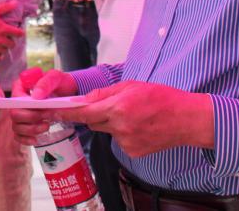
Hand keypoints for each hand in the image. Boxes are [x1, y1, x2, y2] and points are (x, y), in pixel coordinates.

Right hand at [0, 1, 24, 60]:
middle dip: (11, 41)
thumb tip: (16, 2)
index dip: (20, 32)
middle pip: (12, 44)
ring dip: (3, 48)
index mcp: (3, 29)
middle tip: (6, 37)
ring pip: (5, 51)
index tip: (19, 32)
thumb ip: (5, 7)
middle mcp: (0, 40)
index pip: (18, 33)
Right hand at [9, 69, 78, 143]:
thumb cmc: (60, 83)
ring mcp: (21, 115)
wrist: (68, 94)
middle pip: (14, 114)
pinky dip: (26, 140)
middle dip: (31, 118)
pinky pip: (18, 136)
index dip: (24, 104)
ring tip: (46, 126)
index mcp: (21, 87)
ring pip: (16, 126)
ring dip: (31, 129)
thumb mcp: (56, 78)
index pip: (14, 96)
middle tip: (47, 116)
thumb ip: (45, 83)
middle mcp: (18, 102)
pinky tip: (36, 139)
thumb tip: (36, 96)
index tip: (40, 105)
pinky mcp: (25, 126)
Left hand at [47, 80, 214, 156]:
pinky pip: (118, 140)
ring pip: (106, 131)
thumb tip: (85, 99)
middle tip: (114, 106)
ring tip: (134, 115)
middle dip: (96, 114)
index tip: (51, 112)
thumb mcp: (131, 86)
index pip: (83, 112)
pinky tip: (140, 126)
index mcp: (119, 107)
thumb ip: (105, 94)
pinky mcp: (133, 152)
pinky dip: (123, 133)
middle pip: (93, 121)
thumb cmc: (162, 98)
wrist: (187, 119)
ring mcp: (127, 142)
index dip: (65, 112)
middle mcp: (120, 127)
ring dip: (112, 123)